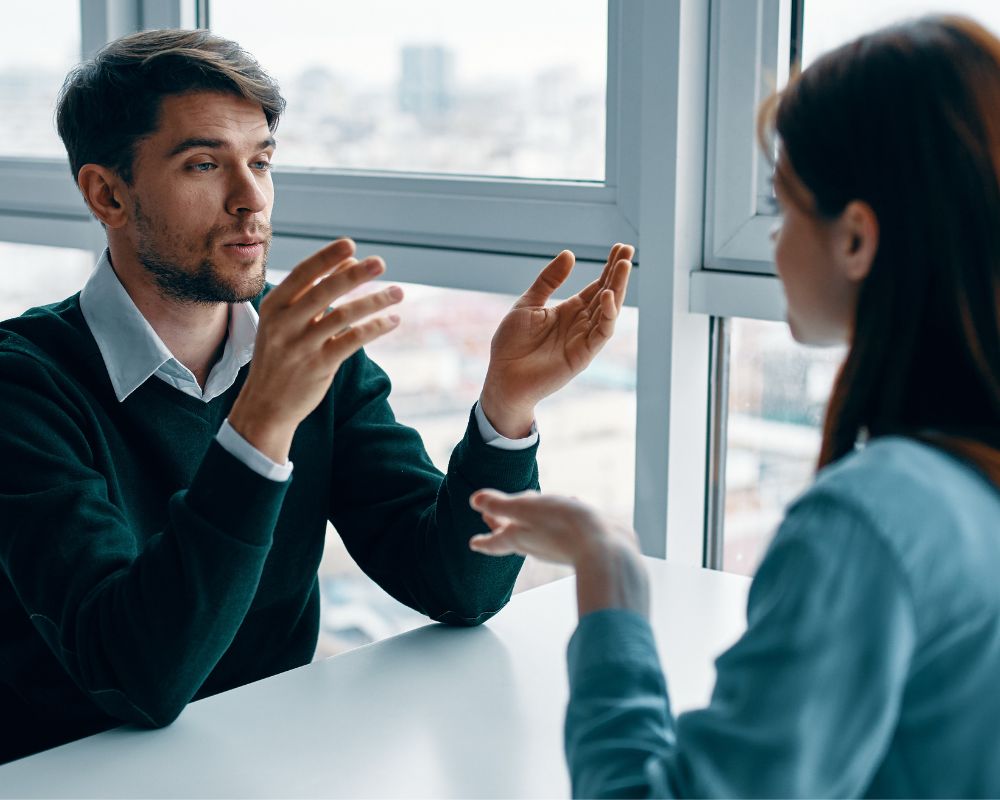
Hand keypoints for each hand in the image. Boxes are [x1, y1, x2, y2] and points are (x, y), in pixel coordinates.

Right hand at [228, 239, 402, 463]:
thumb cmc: (281, 355)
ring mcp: (302, 346)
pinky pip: (352, 341)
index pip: (302, 274)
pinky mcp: (319, 366)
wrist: (266, 405)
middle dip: (354, 275)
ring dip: (374, 302)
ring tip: (398, 292)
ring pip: (343, 316)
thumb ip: (314, 291)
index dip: (326, 258)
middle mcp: (285, 324)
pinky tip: (392, 320)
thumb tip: (351, 261)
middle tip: (381, 262)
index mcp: (274, 307)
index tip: (350, 244)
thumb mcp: (287, 321)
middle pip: (324, 292)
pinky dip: (375, 328)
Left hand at [469, 489, 648, 616]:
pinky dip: (561, 513)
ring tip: (529, 506)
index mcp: (520, 538)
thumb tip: (474, 501)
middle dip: (502, 525)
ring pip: (540, 529)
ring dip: (532, 517)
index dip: (484, 540)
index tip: (473, 543)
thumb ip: (500, 505)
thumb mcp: (525, 509)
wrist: (605, 548)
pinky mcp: (581, 540)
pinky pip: (565, 524)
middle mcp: (538, 544)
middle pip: (515, 534)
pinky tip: (572, 502)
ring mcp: (559, 544)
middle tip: (490, 519)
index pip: (495, 540)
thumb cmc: (563, 526)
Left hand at [479, 243, 633, 437]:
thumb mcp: (528, 304)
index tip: (620, 248)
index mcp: (569, 311)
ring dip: (617, 289)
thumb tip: (570, 254)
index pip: (596, 286)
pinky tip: (607, 296)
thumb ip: (549, 281)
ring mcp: (583, 340)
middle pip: (607, 294)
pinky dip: (607, 316)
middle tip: (628, 251)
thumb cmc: (511, 344)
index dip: (609, 268)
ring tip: (624, 267)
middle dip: (619, 274)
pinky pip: (601, 334)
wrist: (502, 377)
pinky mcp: (582, 356)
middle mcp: (581, 324)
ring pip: (608, 312)